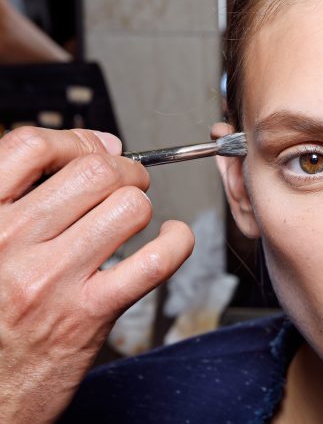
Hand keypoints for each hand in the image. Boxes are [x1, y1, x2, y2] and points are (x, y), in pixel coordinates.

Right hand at [0, 128, 193, 422]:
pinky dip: (176, 242)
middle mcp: (10, 243)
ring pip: (129, 207)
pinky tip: (170, 239)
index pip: (30, 147)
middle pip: (94, 172)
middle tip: (127, 183)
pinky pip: (155, 260)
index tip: (96, 149)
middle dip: (124, 170)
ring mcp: (51, 279)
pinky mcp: (89, 313)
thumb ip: (26, 193)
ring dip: (143, 205)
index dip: (75, 140)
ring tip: (135, 218)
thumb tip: (100, 147)